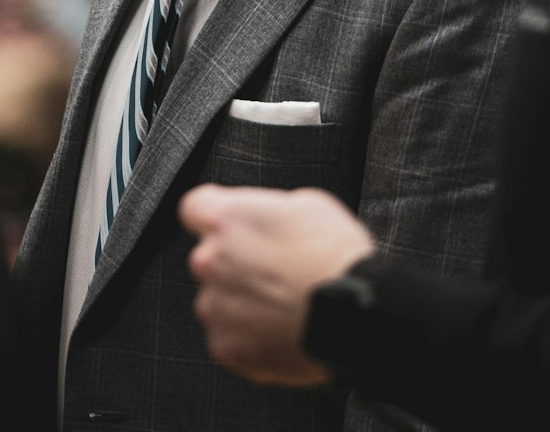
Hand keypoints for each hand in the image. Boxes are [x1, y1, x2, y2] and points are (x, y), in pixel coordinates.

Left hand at [179, 184, 374, 384]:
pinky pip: (230, 335)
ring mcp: (216, 308)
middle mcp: (210, 261)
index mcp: (227, 220)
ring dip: (240, 300)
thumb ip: (266, 210)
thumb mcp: (306, 203)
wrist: (355, 312)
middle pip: (209, 257)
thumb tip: (263, 220)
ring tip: (281, 303)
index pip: (193, 207)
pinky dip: (249, 334)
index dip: (214, 214)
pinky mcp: (227, 347)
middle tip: (273, 268)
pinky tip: (280, 326)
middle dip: (234, 261)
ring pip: (218, 299)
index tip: (230, 224)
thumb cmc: (335, 255)